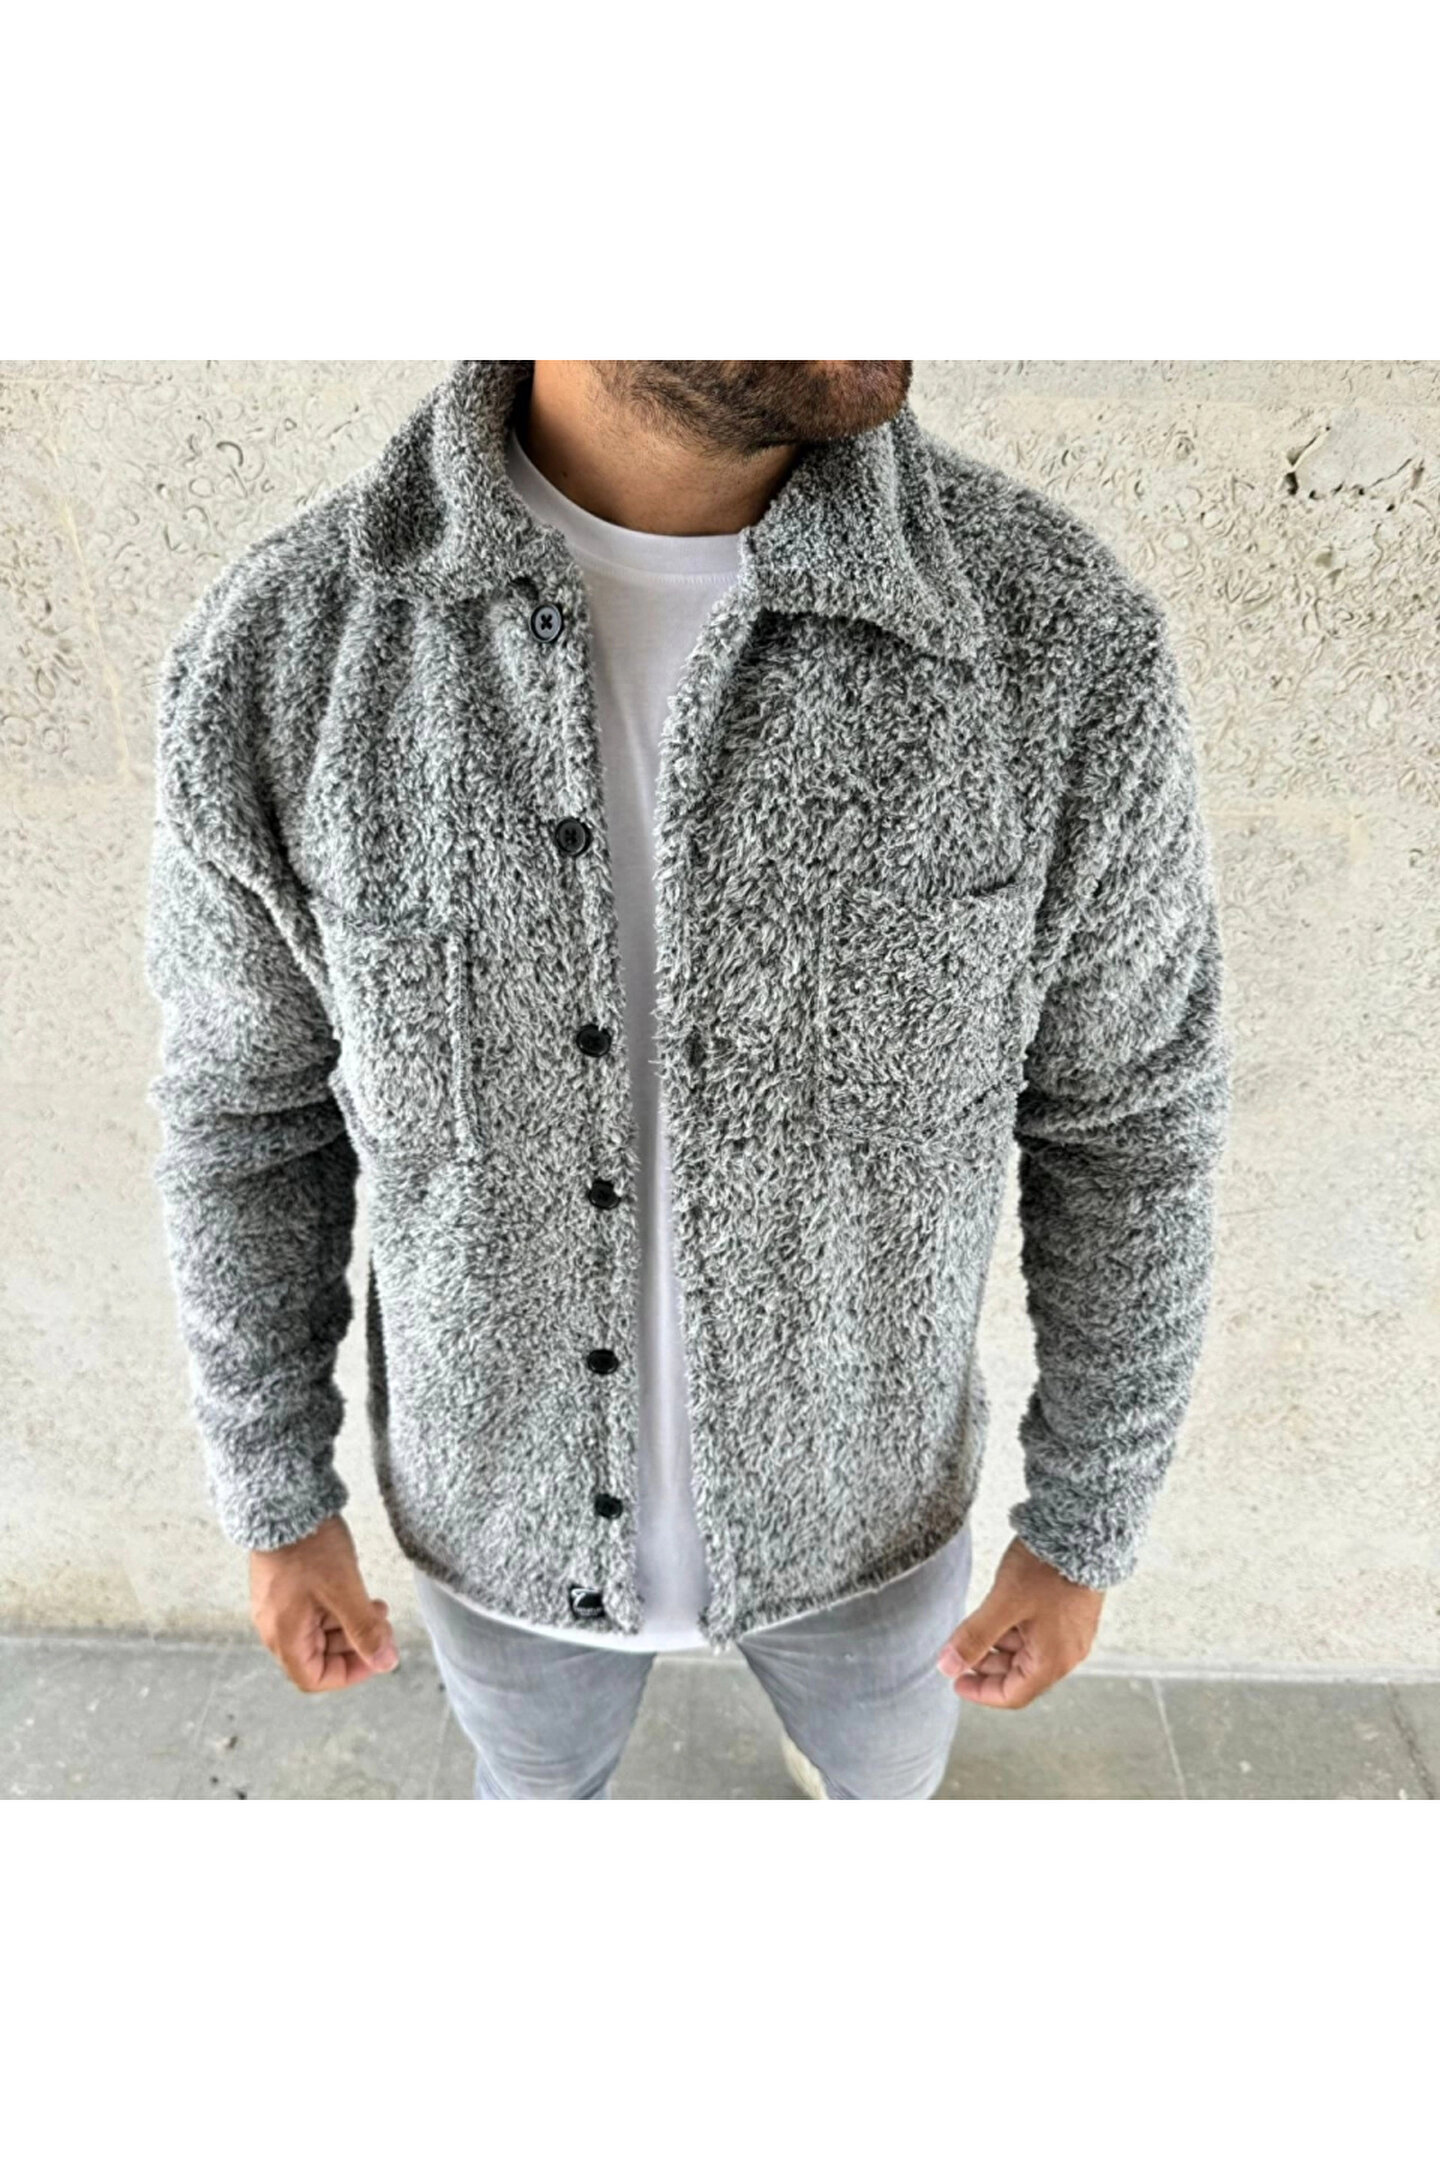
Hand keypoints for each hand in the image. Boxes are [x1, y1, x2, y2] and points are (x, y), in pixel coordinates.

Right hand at [250, 1514, 399, 1692]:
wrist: (283, 1501)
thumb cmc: (310, 1546)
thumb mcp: (344, 1590)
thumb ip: (365, 1630)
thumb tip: (386, 1663)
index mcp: (283, 1635)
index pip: (314, 1678)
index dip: (349, 1673)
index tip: (377, 1656)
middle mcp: (275, 1626)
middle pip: (318, 1656)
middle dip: (355, 1646)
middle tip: (384, 1625)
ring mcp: (278, 1606)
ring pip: (318, 1633)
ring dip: (349, 1627)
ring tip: (377, 1607)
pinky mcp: (283, 1588)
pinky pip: (312, 1613)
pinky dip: (337, 1610)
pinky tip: (359, 1594)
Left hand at [937, 1536, 1102, 1708]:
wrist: (1082, 1530)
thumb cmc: (1047, 1568)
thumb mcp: (1003, 1603)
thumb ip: (974, 1637)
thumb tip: (947, 1667)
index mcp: (1053, 1661)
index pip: (1013, 1695)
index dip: (981, 1691)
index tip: (956, 1680)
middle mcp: (1066, 1653)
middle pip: (1020, 1675)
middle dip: (986, 1666)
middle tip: (959, 1650)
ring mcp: (1070, 1633)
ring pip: (1026, 1652)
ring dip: (998, 1646)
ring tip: (975, 1626)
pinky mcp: (1070, 1614)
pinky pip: (1037, 1633)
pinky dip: (1013, 1630)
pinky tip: (997, 1611)